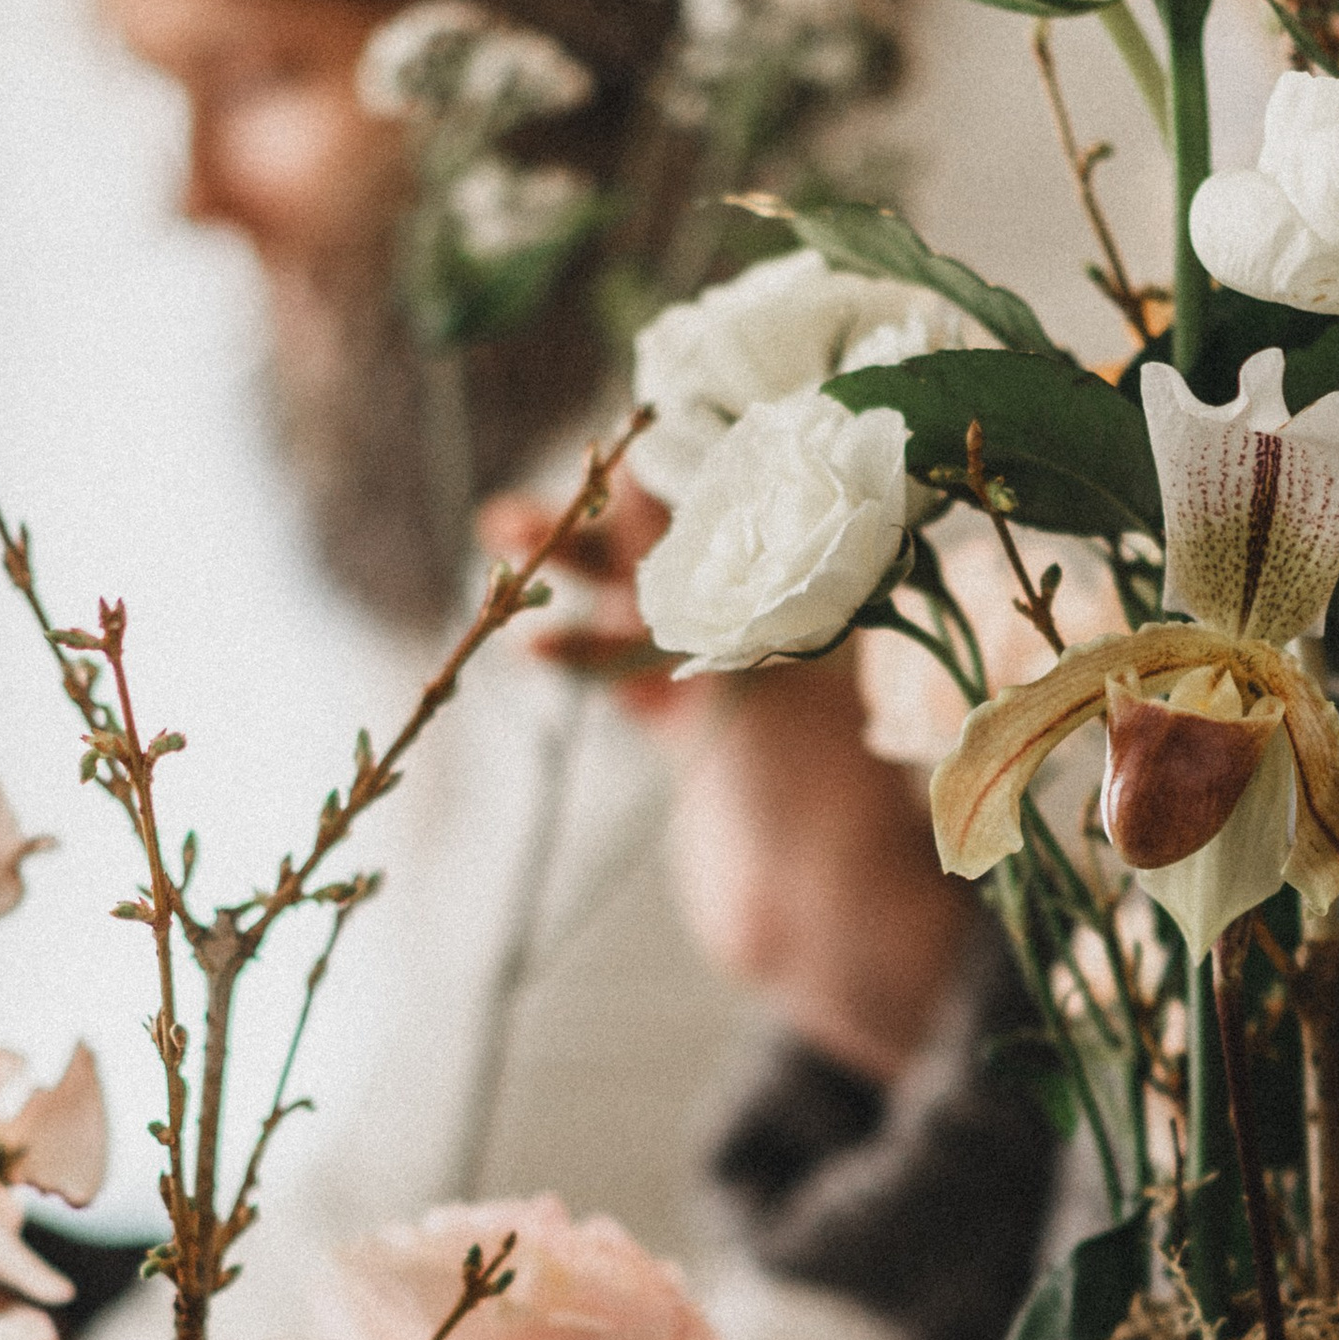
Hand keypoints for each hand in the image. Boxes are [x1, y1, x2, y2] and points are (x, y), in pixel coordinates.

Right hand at [478, 473, 971, 1083]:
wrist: (820, 909)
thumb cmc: (838, 801)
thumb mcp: (776, 687)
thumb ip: (716, 603)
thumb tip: (657, 519)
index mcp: (814, 592)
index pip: (746, 498)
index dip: (690, 460)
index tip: (635, 430)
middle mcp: (766, 614)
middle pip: (677, 531)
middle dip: (612, 502)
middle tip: (559, 475)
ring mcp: (714, 661)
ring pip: (630, 590)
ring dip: (567, 560)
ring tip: (500, 528)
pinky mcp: (675, 713)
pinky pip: (611, 663)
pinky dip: (570, 650)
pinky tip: (526, 648)